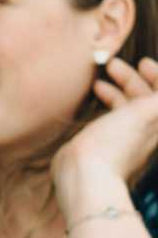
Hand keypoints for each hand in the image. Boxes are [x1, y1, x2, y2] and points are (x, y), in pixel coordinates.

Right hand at [52, 57, 157, 216]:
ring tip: (99, 81)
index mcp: (156, 122)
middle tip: (113, 66)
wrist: (86, 174)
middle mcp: (144, 130)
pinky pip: (110, 117)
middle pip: (144, 99)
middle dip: (131, 79)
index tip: (141, 62)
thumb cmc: (116, 143)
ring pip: (125, 107)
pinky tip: (94, 99)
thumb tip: (157, 92)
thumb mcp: (147, 111)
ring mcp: (123, 138)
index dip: (155, 75)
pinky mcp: (103, 143)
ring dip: (116, 90)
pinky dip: (105, 103)